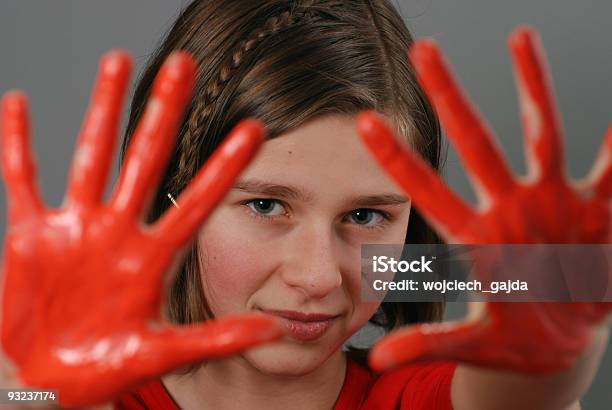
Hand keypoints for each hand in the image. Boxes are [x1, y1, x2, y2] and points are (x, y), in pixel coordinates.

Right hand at [0, 51, 282, 406]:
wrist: (54, 378)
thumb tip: (276, 331)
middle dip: (165, 112)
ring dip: (103, 110)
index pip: (196, 200)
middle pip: (146, 158)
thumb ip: (219, 339)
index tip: (255, 128)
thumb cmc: (108, 366)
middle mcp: (118, 231)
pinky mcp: (32, 234)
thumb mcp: (166, 352)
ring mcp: (76, 228)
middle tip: (184, 64)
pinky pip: (23, 180)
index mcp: (152, 256)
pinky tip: (19, 103)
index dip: (225, 166)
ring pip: (91, 155)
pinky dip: (17, 144)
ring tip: (119, 60)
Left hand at [357, 27, 611, 373]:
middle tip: (422, 49)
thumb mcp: (471, 343)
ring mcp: (552, 204)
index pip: (427, 190)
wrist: (561, 342)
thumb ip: (428, 344)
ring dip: (533, 87)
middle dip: (451, 96)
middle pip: (476, 143)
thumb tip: (376, 360)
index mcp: (476, 238)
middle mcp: (509, 208)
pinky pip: (611, 172)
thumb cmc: (512, 339)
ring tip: (521, 37)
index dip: (397, 160)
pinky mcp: (595, 213)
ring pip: (542, 135)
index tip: (364, 122)